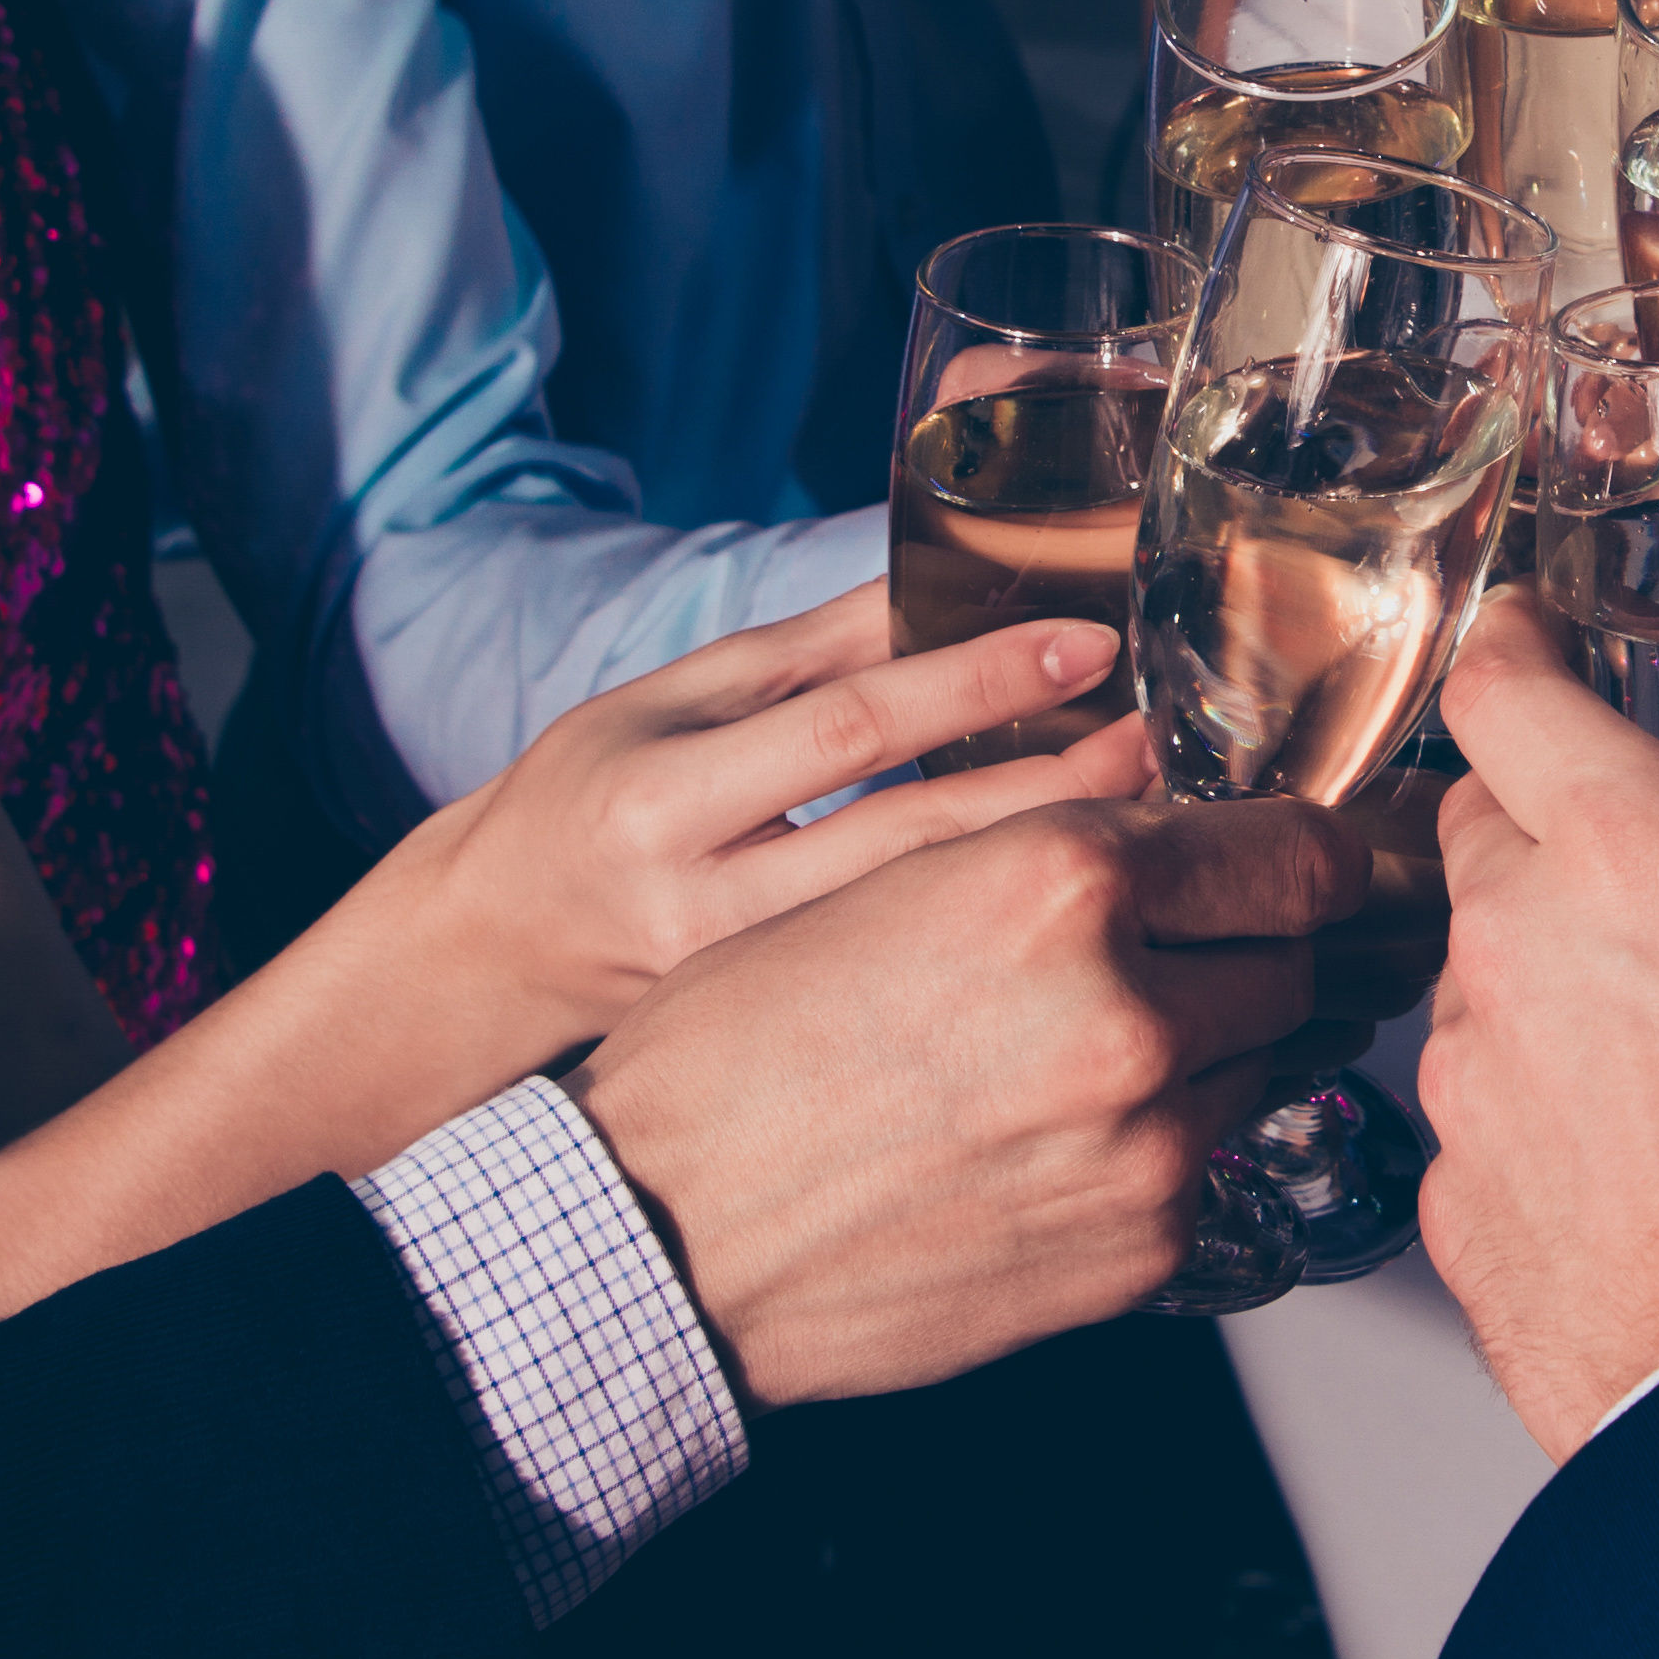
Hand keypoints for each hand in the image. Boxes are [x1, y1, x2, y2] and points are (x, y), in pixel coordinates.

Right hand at [375, 586, 1160, 1074]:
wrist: (488, 970)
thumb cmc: (589, 809)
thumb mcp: (668, 706)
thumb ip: (810, 654)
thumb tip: (954, 578)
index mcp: (664, 801)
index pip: (847, 727)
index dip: (976, 678)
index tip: (1091, 646)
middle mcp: (699, 908)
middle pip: (913, 850)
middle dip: (1062, 797)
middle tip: (1168, 752)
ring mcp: (739, 1008)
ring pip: (935, 958)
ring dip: (1062, 905)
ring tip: (1169, 852)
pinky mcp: (769, 1081)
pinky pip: (918, 1032)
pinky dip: (1014, 989)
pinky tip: (1099, 958)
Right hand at [575, 791, 1359, 1402]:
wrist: (664, 1238)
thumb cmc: (738, 1050)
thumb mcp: (889, 885)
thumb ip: (1051, 854)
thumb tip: (1182, 841)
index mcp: (1064, 883)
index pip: (1297, 853)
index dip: (1307, 853)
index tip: (1300, 864)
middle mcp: (1129, 1014)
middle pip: (1297, 960)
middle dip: (1258, 948)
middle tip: (1198, 953)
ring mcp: (1147, 1148)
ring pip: (1266, 1065)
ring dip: (1217, 1047)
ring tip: (1109, 1052)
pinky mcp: (1139, 1250)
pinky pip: (1211, 1167)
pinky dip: (1167, 1146)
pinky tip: (1070, 1141)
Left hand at [1415, 604, 1658, 1454]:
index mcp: (1640, 863)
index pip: (1515, 694)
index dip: (1515, 650)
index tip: (1525, 636)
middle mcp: (1520, 941)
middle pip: (1487, 826)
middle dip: (1549, 829)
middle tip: (1647, 883)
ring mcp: (1463, 1066)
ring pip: (1480, 967)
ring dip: (1548, 979)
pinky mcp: (1442, 1178)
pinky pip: (1480, 1094)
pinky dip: (1535, 1101)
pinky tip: (1625, 1161)